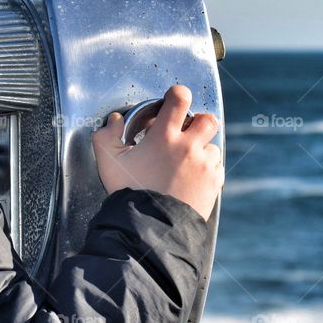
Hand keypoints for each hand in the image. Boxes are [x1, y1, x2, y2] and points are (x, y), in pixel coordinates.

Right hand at [92, 85, 222, 219]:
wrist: (151, 227)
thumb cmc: (130, 193)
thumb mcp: (109, 163)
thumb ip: (106, 137)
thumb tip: (115, 121)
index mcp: (164, 136)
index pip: (180, 98)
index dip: (177, 94)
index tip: (172, 101)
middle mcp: (188, 147)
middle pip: (207, 120)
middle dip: (198, 123)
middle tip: (184, 134)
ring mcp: (204, 165)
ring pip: (211, 146)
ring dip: (200, 151)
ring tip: (183, 164)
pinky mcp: (213, 183)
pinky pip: (216, 168)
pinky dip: (206, 170)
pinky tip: (189, 179)